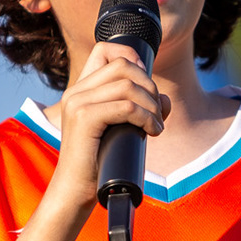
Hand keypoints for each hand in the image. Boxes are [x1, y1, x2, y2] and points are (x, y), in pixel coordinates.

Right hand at [45, 40, 169, 211]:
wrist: (75, 191)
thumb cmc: (99, 163)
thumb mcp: (121, 128)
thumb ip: (138, 109)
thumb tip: (164, 99)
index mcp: (80, 90)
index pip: (105, 50)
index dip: (132, 57)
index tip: (145, 85)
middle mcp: (75, 91)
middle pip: (124, 65)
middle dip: (150, 86)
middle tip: (155, 112)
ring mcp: (77, 103)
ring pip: (128, 85)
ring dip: (151, 105)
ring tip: (155, 126)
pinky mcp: (84, 119)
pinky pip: (126, 106)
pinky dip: (146, 117)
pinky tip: (152, 132)